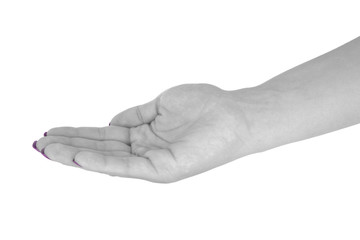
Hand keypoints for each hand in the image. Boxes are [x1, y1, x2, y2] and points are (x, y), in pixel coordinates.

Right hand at [33, 84, 254, 182]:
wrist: (235, 114)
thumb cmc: (204, 107)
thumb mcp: (161, 104)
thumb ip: (135, 115)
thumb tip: (110, 121)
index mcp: (144, 135)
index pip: (105, 136)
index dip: (79, 133)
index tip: (54, 129)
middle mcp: (145, 150)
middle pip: (101, 149)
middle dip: (70, 146)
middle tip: (40, 144)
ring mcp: (153, 162)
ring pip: (108, 160)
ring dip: (77, 155)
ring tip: (48, 150)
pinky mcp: (163, 170)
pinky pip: (127, 166)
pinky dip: (101, 162)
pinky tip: (78, 158)